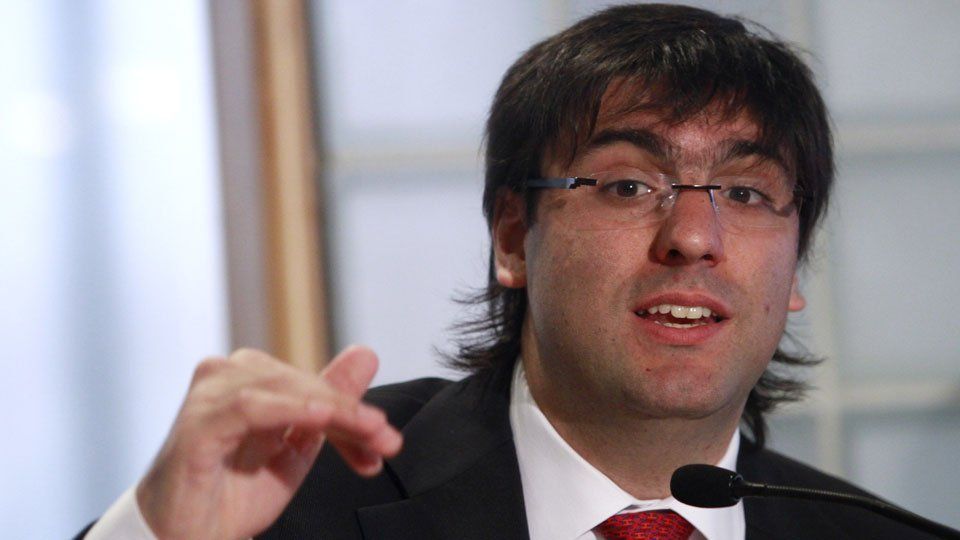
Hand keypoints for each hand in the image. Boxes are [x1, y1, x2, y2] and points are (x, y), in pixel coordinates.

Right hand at [136, 345, 401, 539]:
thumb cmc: (232, 495)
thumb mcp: (296, 450)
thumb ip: (331, 404)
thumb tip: (367, 354)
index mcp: (250, 379)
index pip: (313, 386)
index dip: (353, 412)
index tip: (386, 441)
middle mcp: (226, 377)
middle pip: (304, 385)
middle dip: (350, 414)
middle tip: (387, 440)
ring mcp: (209, 397)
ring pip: (285, 390)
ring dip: (334, 411)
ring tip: (370, 432)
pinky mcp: (198, 424)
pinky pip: (251, 407)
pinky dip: (291, 410)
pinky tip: (321, 418)